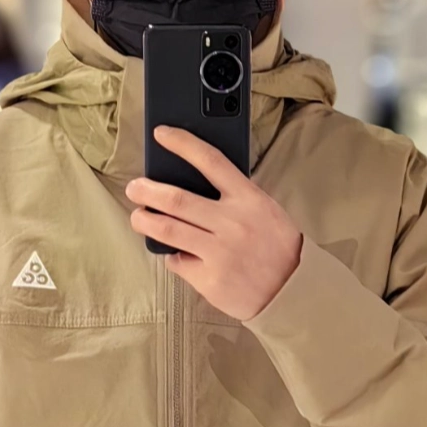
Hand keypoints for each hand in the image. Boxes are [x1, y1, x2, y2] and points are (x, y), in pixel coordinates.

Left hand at [127, 127, 301, 319]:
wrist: (292, 291)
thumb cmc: (276, 247)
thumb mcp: (264, 211)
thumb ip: (234, 197)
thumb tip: (191, 182)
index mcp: (249, 199)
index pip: (211, 161)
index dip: (182, 144)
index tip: (161, 134)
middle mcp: (232, 223)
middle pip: (177, 199)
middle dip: (147, 191)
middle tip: (134, 187)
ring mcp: (220, 253)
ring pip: (168, 230)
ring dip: (144, 221)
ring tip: (138, 217)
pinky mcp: (210, 280)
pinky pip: (178, 262)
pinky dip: (172, 257)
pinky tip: (175, 254)